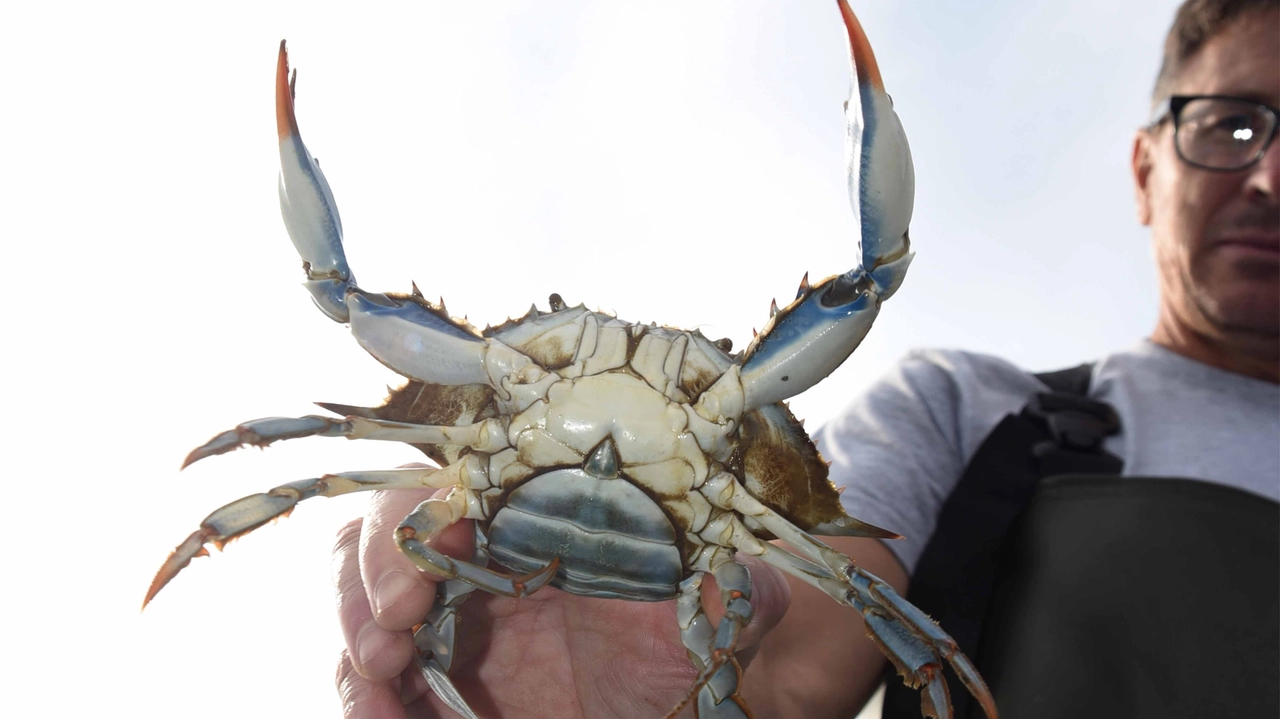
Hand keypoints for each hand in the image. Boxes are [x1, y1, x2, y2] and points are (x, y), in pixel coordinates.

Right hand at [333, 485, 791, 718]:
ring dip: (354, 637)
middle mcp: (481, 556)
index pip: (454, 484)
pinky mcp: (436, 684)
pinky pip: (376, 679)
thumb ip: (730, 592)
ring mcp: (451, 621)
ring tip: (376, 688)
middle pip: (388, 535)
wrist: (676, 696)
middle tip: (389, 639)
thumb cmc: (697, 638)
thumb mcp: (718, 614)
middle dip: (373, 577)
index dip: (423, 515)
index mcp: (535, 516)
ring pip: (366, 603)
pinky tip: (378, 715)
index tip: (430, 568)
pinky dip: (363, 694)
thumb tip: (745, 582)